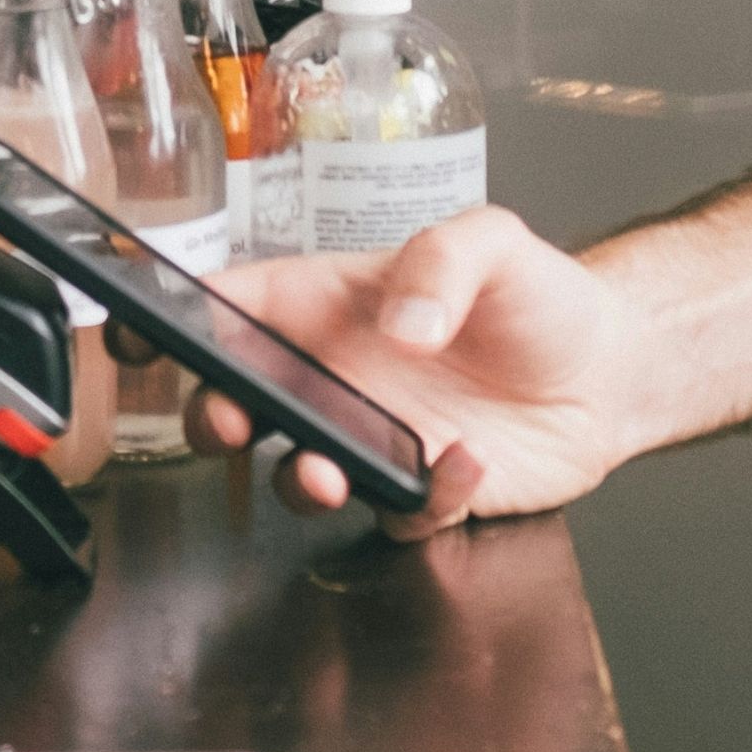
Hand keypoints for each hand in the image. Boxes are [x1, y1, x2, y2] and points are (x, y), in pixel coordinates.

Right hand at [189, 208, 653, 539]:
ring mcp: (371, 437)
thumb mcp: (495, 240)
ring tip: (325, 471)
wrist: (613, 370)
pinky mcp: (420, 490)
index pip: (231, 306)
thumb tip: (403, 322)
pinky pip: (399, 512)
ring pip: (297, 473)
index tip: (138, 336)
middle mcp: (335, 375)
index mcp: (327, 304)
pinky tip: (462, 463)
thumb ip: (444, 260)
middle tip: (227, 421)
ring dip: (296, 480)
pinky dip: (422, 498)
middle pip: (236, 400)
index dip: (171, 319)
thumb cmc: (538, 295)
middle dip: (210, 417)